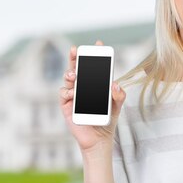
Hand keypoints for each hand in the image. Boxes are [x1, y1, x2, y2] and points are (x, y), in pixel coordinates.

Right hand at [59, 40, 126, 154]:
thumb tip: (114, 84)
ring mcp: (74, 95)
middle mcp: (83, 87)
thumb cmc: (107, 120)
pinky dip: (67, 92)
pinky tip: (73, 94)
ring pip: (68, 79)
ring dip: (69, 74)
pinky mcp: (67, 106)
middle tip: (75, 50)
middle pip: (77, 68)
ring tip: (74, 75)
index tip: (98, 44)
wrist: (99, 139)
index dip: (95, 54)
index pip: (94, 66)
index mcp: (95, 84)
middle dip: (75, 58)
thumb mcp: (117, 106)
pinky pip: (64, 95)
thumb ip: (119, 95)